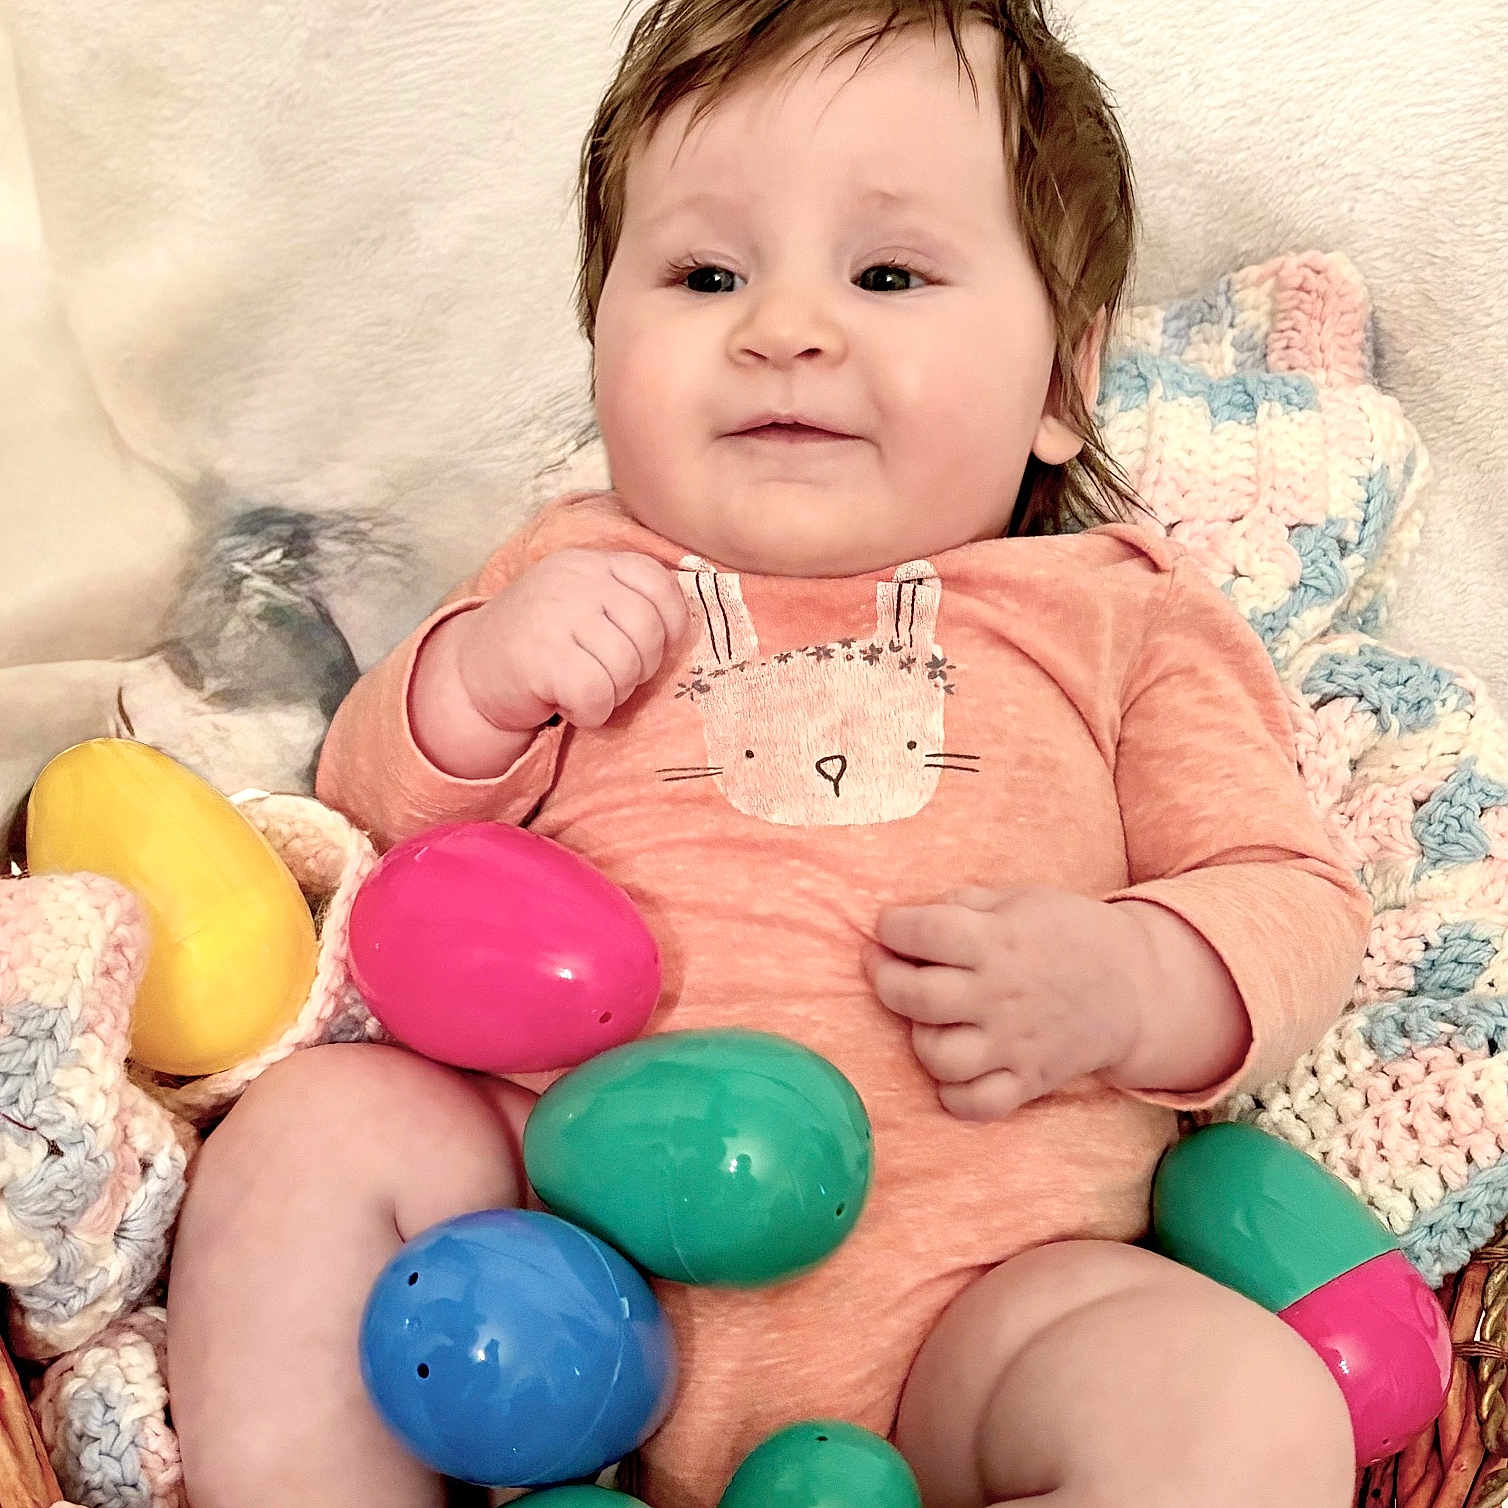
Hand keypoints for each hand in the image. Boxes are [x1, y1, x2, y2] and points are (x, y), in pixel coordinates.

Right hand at [456, 549, 689, 731]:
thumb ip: (625, 601)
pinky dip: (591, 713)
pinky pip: (597, 695)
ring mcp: (556, 615)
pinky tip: (568, 705)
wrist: (470, 671)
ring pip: (626, 667)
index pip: (658, 583)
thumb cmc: (542, 643)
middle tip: (611, 677)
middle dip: (642, 668)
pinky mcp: (541, 657)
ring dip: (614, 694)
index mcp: (591, 564)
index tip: (652, 648)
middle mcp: (575, 580)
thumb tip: (685, 628)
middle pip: (649, 631)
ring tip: (586, 688)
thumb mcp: (582, 603)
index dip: (671, 624)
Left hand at [861, 885, 1148, 1119]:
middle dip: (886, 978)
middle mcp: (1000, 994)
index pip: (923, 931)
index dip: (892, 927)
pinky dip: (953, 1093)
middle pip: (918, 996)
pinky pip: (976, 1104)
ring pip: (939, 1056)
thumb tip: (910, 918)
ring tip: (928, 1019)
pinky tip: (953, 1067)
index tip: (889, 927)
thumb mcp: (1020, 899)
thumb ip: (964, 904)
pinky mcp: (1029, 1081)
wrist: (1135, 986)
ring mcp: (1014, 1044)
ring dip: (920, 1037)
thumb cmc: (1068, 934)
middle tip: (886, 966)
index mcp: (998, 940)